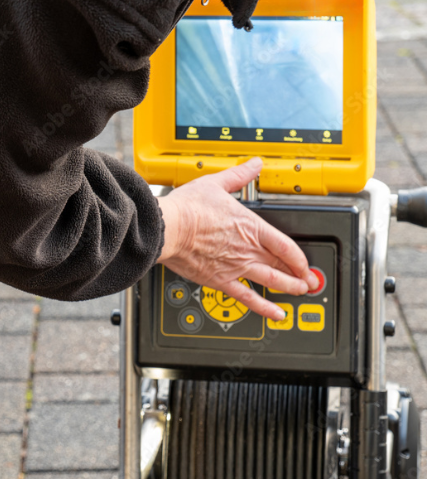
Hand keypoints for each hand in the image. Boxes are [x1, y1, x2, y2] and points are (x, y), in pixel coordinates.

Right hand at [156, 157, 318, 320]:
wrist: (168, 228)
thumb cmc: (187, 208)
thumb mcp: (216, 184)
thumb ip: (239, 176)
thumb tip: (254, 164)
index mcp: (250, 226)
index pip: (285, 245)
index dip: (299, 257)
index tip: (306, 263)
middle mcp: (247, 249)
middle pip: (282, 265)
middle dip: (299, 274)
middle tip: (309, 280)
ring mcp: (236, 267)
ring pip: (271, 281)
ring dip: (289, 288)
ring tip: (299, 292)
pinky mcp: (220, 281)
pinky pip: (248, 298)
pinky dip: (264, 308)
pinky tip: (276, 314)